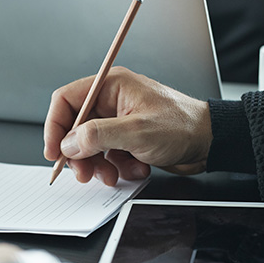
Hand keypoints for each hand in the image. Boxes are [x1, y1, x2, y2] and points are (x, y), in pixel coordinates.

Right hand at [43, 66, 211, 185]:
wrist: (210, 142)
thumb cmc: (182, 127)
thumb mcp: (136, 132)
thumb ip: (97, 136)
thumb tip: (68, 144)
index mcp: (111, 86)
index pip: (66, 100)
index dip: (55, 127)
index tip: (54, 152)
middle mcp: (112, 101)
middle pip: (76, 128)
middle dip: (79, 154)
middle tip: (84, 174)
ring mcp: (120, 121)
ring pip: (91, 146)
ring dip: (99, 165)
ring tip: (114, 176)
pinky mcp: (128, 139)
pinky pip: (109, 155)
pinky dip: (117, 167)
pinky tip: (136, 168)